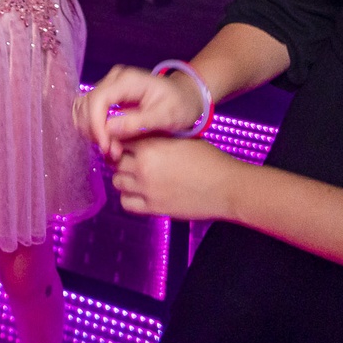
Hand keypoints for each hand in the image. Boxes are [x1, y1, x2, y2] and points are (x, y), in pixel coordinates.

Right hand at [74, 63, 207, 159]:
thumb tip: (109, 129)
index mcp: (128, 80)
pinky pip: (89, 110)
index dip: (96, 124)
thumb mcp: (166, 116)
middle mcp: (114, 79)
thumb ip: (139, 122)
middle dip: (94, 131)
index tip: (106, 147)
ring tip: (110, 148)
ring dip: (90, 130)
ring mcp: (109, 86)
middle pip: (87, 103)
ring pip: (83, 107)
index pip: (98, 99)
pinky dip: (92, 127)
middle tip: (112, 152)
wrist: (186, 97)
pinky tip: (106, 140)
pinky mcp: (108, 96)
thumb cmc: (180, 105)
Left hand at [109, 135, 242, 221]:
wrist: (227, 186)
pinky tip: (140, 194)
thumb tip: (138, 134)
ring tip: (138, 178)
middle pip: (115, 161)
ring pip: (117, 182)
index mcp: (151, 144)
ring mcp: (147, 188)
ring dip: (124, 179)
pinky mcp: (154, 208)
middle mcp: (144, 165)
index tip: (125, 145)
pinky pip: (126, 203)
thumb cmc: (209, 159)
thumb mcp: (181, 138)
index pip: (119, 139)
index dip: (121, 142)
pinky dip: (129, 198)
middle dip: (121, 160)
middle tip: (132, 162)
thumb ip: (157, 137)